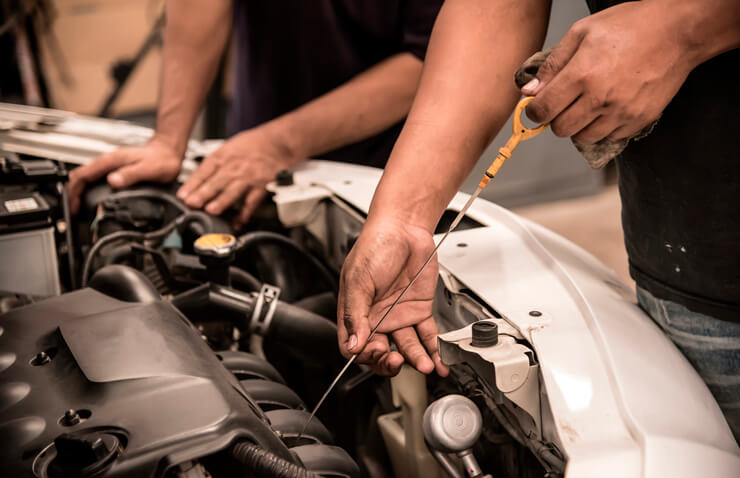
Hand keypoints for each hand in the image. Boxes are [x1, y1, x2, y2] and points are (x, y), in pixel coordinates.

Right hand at [67, 137, 181, 213]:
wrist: (169, 152)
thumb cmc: (161, 159)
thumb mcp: (148, 169)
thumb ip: (131, 175)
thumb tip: (113, 181)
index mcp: (111, 161)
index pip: (82, 174)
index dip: (73, 191)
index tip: (73, 206)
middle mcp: (108, 162)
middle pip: (80, 177)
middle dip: (72, 194)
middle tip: (74, 212)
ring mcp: (110, 165)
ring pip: (86, 178)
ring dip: (80, 192)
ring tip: (80, 209)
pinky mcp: (115, 170)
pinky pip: (96, 179)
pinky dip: (89, 190)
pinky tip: (93, 200)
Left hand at [177, 128, 297, 228]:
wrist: (277, 142)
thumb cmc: (253, 145)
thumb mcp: (228, 148)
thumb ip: (214, 164)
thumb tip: (197, 181)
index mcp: (223, 156)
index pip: (204, 171)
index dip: (192, 184)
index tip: (182, 196)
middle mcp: (234, 167)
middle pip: (216, 181)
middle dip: (203, 193)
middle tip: (192, 203)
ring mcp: (248, 177)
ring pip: (233, 191)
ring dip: (221, 201)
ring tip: (211, 210)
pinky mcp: (262, 186)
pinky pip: (252, 202)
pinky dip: (245, 214)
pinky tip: (238, 223)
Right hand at [337, 218, 448, 376]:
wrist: (404, 227)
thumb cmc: (375, 245)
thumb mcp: (358, 280)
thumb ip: (355, 313)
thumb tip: (354, 344)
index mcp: (356, 312)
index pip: (354, 346)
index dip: (364, 356)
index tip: (376, 353)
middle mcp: (376, 317)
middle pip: (380, 352)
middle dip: (389, 362)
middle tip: (397, 361)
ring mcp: (399, 315)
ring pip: (407, 347)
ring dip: (416, 360)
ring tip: (425, 365)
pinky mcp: (419, 310)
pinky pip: (427, 335)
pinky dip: (434, 349)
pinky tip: (439, 360)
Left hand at [521, 1, 692, 142]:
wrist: (678, 32)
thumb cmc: (630, 26)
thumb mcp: (582, 32)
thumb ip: (552, 64)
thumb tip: (529, 92)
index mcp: (581, 75)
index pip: (543, 110)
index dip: (534, 112)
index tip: (537, 107)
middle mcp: (600, 99)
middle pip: (561, 129)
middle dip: (556, 118)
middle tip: (565, 103)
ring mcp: (621, 113)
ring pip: (583, 138)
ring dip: (579, 125)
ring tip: (588, 104)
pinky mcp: (639, 121)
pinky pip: (609, 137)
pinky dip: (603, 127)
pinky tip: (608, 107)